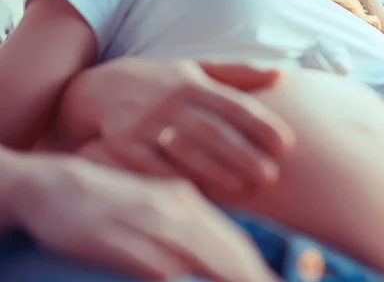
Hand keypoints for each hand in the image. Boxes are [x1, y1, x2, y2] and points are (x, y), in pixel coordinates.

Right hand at [7, 153, 279, 281]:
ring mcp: (149, 224)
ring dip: (230, 277)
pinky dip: (183, 280)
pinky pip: (160, 267)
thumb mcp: (154, 204)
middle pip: (224, 249)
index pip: (230, 238)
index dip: (254, 266)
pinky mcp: (121, 241)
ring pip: (201, 257)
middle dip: (251, 275)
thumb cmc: (109, 200)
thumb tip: (213, 254)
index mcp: (185, 198)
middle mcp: (174, 208)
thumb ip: (184, 225)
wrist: (56, 184)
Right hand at [47, 58, 294, 192]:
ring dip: (218, 171)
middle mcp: (172, 101)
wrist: (102, 87)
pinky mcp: (124, 144)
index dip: (262, 125)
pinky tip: (201, 192)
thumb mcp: (199, 68)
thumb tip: (281, 73)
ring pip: (187, 150)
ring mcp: (146, 123)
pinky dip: (178, 178)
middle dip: (245, 154)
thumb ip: (239, 72)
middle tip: (271, 175)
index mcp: (194, 83)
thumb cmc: (164, 81)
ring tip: (244, 186)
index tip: (286, 145)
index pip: (234, 105)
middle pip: (214, 131)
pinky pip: (154, 166)